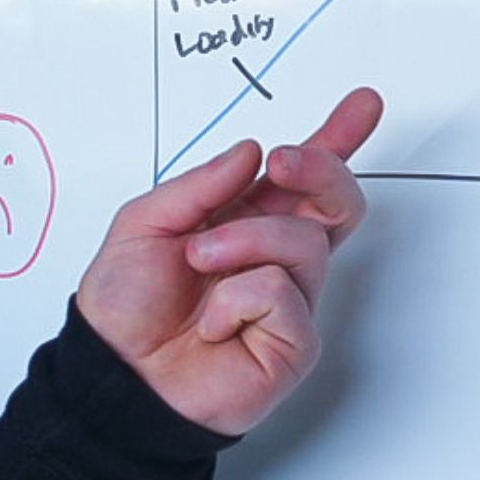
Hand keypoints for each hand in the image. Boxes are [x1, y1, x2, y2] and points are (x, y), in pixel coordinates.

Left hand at [75, 88, 382, 435]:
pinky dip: (238, 299)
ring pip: (303, 241)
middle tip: (285, 162)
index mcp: (244, 221)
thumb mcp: (145, 223)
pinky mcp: (294, 343)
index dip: (336, 140)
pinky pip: (283, 294)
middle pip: (335, 202)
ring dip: (244, 241)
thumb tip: (251, 152)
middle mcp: (276, 258)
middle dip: (320, 168)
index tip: (363, 104)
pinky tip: (215, 322)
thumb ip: (200, 184)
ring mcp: (291, 301)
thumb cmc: (126, 306)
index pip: (301, 178)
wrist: (115, 375)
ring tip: (201, 263)